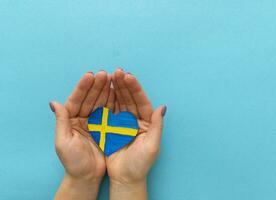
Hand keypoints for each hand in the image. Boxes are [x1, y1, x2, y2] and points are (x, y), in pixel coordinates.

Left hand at [51, 71, 112, 199]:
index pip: (76, 100)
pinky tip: (118, 92)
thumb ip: (61, 122)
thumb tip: (54, 103)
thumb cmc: (74, 162)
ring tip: (113, 78)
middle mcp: (82, 118)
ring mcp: (94, 121)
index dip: (83, 88)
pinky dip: (113, 101)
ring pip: (100, 102)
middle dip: (97, 85)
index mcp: (70, 120)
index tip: (90, 75)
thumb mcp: (63, 143)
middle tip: (105, 73)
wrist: (87, 176)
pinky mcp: (106, 127)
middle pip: (89, 98)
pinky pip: (109, 111)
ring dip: (106, 90)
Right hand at [107, 69, 166, 199]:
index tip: (128, 76)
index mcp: (147, 122)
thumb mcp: (152, 146)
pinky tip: (102, 91)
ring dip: (115, 90)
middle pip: (130, 99)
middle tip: (116, 72)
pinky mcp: (112, 127)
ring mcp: (123, 122)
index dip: (135, 89)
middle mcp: (136, 120)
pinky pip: (109, 111)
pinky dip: (106, 101)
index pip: (142, 101)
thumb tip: (162, 107)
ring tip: (108, 76)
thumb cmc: (140, 164)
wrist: (125, 178)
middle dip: (124, 85)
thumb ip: (157, 126)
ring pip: (119, 102)